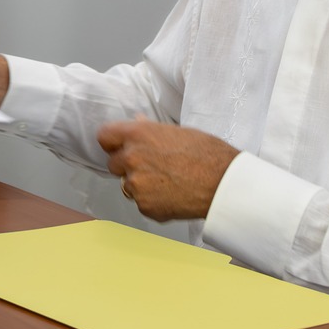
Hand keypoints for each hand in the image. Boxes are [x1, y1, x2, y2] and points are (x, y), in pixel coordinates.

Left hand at [95, 120, 239, 221]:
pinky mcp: (144, 206)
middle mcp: (131, 158)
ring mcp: (136, 184)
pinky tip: (172, 194)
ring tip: (168, 181)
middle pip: (113, 163)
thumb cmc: (207, 155)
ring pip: (127, 185)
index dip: (112, 142)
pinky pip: (140, 203)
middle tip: (152, 166)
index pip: (104, 136)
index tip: (119, 146)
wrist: (224, 183)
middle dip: (127, 165)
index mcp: (138, 135)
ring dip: (140, 184)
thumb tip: (137, 123)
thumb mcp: (178, 132)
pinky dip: (152, 201)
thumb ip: (150, 130)